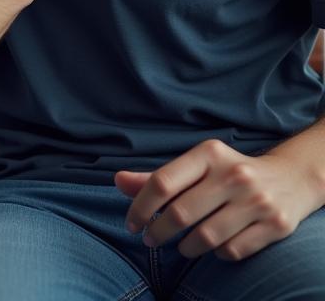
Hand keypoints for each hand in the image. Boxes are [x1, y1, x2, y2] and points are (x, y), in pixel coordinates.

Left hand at [116, 139, 323, 260]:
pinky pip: (233, 250)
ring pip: (206, 237)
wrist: (290, 178)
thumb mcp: (197, 165)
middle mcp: (234, 175)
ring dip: (185, 247)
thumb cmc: (229, 172)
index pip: (163, 183)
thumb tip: (118, 181)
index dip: (140, 207)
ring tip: (178, 246)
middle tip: (149, 239)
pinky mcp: (275, 225)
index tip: (131, 223)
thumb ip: (158, 176)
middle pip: (181, 213)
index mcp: (209, 153)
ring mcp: (256, 201)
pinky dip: (216, 254)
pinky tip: (211, 248)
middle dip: (158, 231)